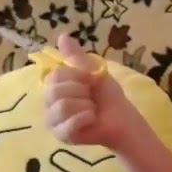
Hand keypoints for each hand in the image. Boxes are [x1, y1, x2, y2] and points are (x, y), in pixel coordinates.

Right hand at [43, 34, 143, 151]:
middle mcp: (49, 103)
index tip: (90, 81)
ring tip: (92, 109)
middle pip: (54, 91)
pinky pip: (70, 123)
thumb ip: (76, 56)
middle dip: (81, 91)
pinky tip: (92, 119)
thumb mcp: (93, 71)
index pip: (55, 75)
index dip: (77, 76)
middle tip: (90, 97)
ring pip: (62, 106)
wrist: (122, 117)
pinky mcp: (61, 136)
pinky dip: (87, 118)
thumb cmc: (106, 95)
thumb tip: (62, 35)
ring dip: (85, 105)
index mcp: (54, 87)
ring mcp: (53, 121)